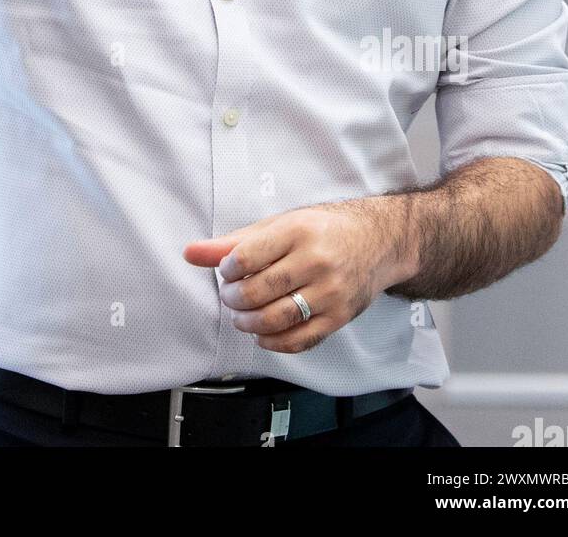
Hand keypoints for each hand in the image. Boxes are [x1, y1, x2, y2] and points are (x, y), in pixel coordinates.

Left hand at [183, 198, 413, 353]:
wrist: (377, 241)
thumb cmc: (322, 229)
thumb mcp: (278, 225)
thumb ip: (233, 242)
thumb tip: (190, 253)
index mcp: (297, 231)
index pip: (247, 257)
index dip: (227, 270)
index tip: (226, 272)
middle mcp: (316, 261)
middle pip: (259, 291)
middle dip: (234, 300)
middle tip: (230, 296)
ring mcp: (331, 292)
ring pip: (277, 319)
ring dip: (248, 323)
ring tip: (242, 315)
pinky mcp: (340, 317)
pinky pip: (300, 340)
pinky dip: (273, 343)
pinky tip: (263, 334)